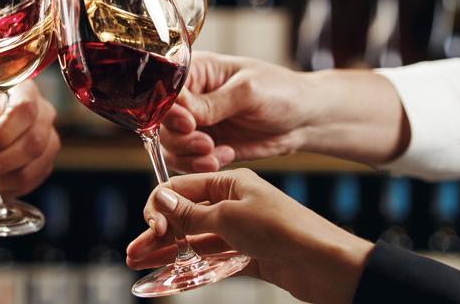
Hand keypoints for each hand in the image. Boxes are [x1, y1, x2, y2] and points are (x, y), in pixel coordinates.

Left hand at [0, 79, 59, 197]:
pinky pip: (36, 177)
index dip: (4, 130)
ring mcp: (50, 137)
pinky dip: (13, 185)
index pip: (26, 109)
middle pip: (34, 139)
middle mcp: (45, 112)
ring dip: (7, 174)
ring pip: (37, 161)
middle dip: (3, 158)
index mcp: (27, 91)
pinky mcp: (47, 160)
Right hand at [126, 168, 373, 303]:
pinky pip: (212, 260)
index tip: (148, 228)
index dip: (161, 206)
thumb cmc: (284, 229)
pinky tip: (171, 277)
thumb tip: (162, 200)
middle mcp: (234, 204)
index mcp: (231, 182)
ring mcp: (241, 231)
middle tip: (134, 252)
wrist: (325, 264)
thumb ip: (192, 214)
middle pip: (186, 216)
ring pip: (195, 240)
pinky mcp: (249, 256)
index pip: (183, 187)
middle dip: (158, 233)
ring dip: (169, 252)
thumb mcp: (229, 217)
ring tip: (141, 264)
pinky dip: (191, 268)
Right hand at [160, 51, 408, 173]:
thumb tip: (181, 111)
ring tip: (214, 154)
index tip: (189, 123)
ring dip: (188, 155)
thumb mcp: (249, 91)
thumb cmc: (282, 92)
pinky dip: (200, 164)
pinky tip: (224, 157)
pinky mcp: (206, 146)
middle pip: (162, 122)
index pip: (165, 90)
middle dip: (181, 138)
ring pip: (171, 145)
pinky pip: (188, 161)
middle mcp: (190, 98)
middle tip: (206, 143)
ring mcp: (197, 124)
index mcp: (196, 72)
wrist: (305, 119)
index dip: (170, 110)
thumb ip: (213, 103)